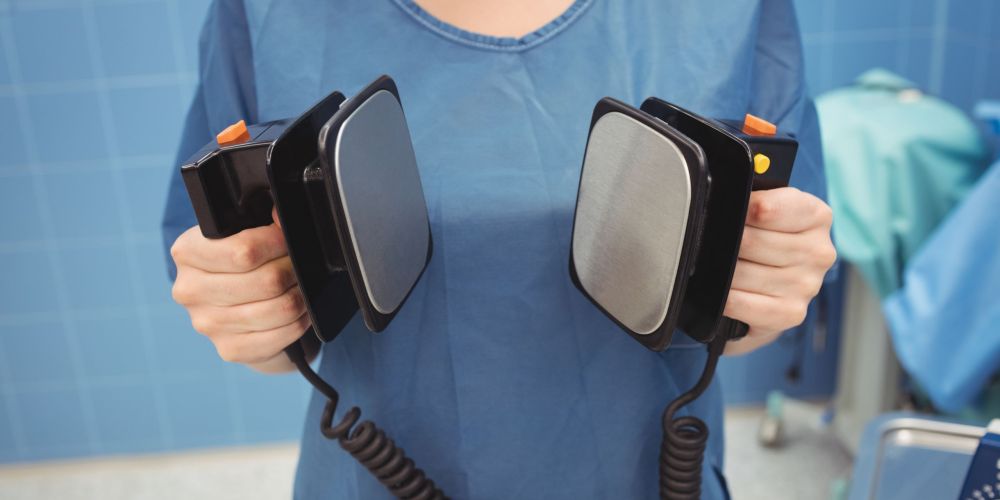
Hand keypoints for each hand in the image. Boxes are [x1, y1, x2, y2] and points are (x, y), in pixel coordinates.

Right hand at [170, 209, 311, 371]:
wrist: (236, 309)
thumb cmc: (243, 264)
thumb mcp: (246, 232)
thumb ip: (263, 219)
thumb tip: (281, 213)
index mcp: (188, 252)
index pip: (244, 250)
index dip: (278, 243)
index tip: (288, 240)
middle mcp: (190, 290)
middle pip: (268, 281)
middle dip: (293, 271)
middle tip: (298, 266)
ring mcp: (207, 324)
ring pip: (281, 308)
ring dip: (301, 297)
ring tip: (301, 287)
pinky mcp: (229, 349)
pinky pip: (283, 333)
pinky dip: (300, 321)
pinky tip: (298, 312)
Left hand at [723, 187, 835, 355]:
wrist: (773, 290)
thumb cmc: (766, 243)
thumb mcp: (767, 210)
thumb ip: (753, 199)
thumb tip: (725, 199)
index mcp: (816, 216)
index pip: (767, 209)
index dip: (738, 211)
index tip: (724, 211)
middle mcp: (818, 252)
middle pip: (749, 242)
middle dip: (724, 243)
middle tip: (712, 243)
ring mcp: (807, 285)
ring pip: (741, 272)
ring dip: (721, 271)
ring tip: (717, 267)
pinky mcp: (791, 313)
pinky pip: (742, 302)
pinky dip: (725, 298)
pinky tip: (721, 293)